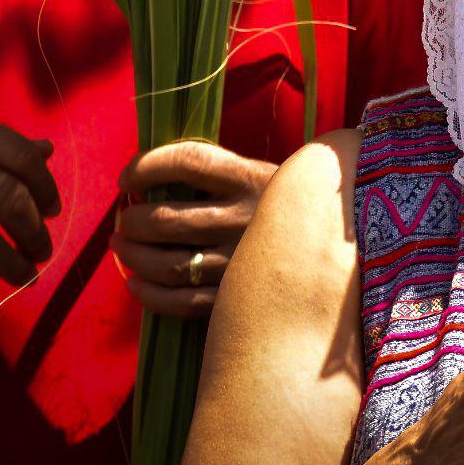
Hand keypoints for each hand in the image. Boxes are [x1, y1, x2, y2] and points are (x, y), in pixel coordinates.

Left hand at [113, 140, 274, 318]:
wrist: (342, 239)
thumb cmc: (288, 206)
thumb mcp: (265, 175)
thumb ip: (220, 173)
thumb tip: (152, 177)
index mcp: (253, 179)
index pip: (189, 162)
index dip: (147, 166)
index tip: (127, 177)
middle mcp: (248, 219)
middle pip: (167, 219)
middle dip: (131, 219)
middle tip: (122, 219)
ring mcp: (242, 262)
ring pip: (169, 264)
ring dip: (132, 256)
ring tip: (121, 246)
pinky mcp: (239, 297)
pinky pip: (182, 302)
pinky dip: (149, 295)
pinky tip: (135, 283)